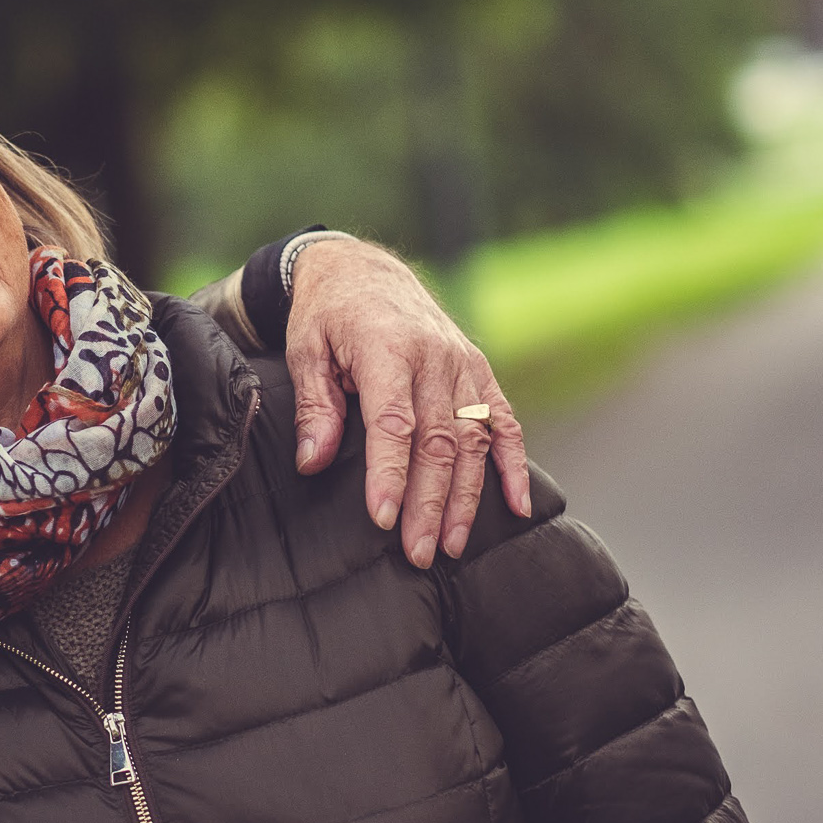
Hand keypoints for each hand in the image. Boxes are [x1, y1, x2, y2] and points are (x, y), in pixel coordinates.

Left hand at [285, 238, 530, 566]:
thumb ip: (314, 407)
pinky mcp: (479, 369)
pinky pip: (503, 421)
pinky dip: (513, 463)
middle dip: (430, 503)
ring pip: (474, 440)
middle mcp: (434, 357)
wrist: (361, 269)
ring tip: (452, 545)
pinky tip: (518, 505)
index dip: (391, 474)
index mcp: (387, 348)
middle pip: (439, 441)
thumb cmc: (327, 315)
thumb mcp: (305, 350)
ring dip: (466, 497)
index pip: (394, 423)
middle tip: (419, 552)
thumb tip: (313, 462)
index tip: (384, 518)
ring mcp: (463, 364)